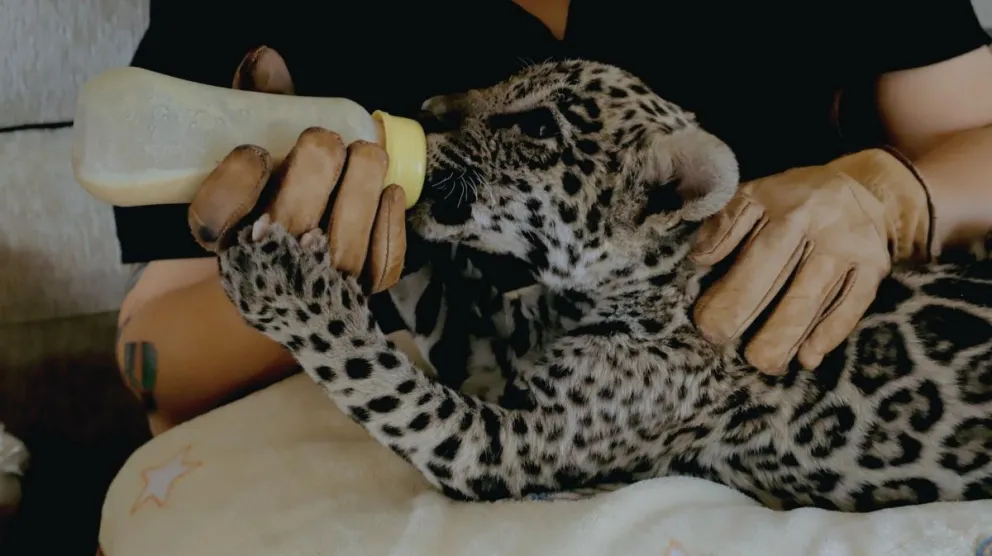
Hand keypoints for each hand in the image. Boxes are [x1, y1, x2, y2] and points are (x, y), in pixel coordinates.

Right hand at [187, 46, 406, 292]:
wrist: (294, 272)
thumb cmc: (273, 199)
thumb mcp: (258, 157)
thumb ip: (256, 109)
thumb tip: (266, 61)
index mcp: (226, 236)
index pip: (214, 220)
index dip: (234, 184)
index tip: (254, 151)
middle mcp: (266, 267)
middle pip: (290, 224)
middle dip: (315, 169)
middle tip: (326, 139)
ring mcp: (314, 285)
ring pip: (342, 246)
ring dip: (360, 189)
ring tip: (368, 154)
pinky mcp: (357, 292)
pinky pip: (379, 267)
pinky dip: (389, 226)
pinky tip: (390, 193)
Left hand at [690, 148, 933, 373]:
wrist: (869, 191)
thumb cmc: (797, 201)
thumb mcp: (759, 195)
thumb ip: (726, 222)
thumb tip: (700, 258)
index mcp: (787, 206)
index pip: (754, 252)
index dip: (728, 288)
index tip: (704, 319)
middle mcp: (821, 226)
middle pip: (781, 275)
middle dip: (745, 309)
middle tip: (719, 338)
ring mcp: (850, 249)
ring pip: (813, 297)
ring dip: (785, 333)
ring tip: (761, 362)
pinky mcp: (874, 269)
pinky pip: (851, 306)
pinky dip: (829, 333)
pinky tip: (807, 357)